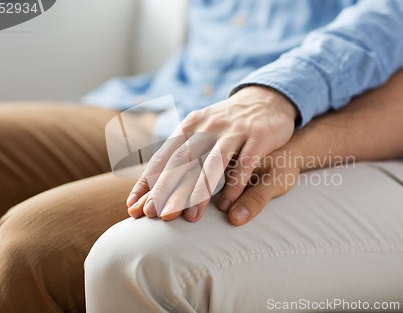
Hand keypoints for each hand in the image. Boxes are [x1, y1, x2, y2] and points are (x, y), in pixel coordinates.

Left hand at [127, 85, 297, 220]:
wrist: (267, 99)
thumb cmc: (228, 124)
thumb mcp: (201, 130)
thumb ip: (180, 152)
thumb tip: (150, 184)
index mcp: (190, 126)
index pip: (163, 156)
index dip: (148, 182)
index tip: (134, 206)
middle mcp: (208, 126)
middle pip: (183, 161)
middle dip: (167, 189)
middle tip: (156, 214)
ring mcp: (233, 131)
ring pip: (212, 163)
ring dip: (199, 191)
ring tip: (190, 218)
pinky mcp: (257, 136)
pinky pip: (244, 163)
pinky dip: (235, 185)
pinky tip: (227, 205)